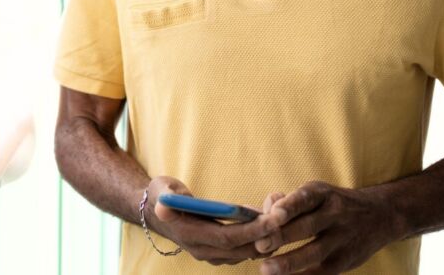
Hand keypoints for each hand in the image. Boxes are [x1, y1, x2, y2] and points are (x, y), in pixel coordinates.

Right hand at [145, 176, 282, 265]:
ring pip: (246, 252)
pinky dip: (260, 238)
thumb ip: (166, 198)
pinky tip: (270, 221)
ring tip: (283, 215)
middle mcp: (201, 250)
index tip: (273, 219)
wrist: (156, 212)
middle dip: (266, 235)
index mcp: (189, 234)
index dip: (251, 230)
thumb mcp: (161, 189)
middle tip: (287, 218)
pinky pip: (244, 250)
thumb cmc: (162, 195)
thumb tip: (163, 206)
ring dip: (267, 238)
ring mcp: (210, 254)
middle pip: (241, 249)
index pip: (226, 238)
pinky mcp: (218, 253)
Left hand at [251, 181, 405, 274]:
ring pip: (314, 252)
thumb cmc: (333, 204)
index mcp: (323, 194)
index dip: (289, 206)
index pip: (305, 198)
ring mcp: (342, 239)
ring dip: (288, 262)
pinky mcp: (345, 261)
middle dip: (281, 237)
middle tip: (259, 245)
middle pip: (306, 227)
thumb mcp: (317, 193)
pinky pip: (322, 272)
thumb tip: (267, 210)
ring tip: (266, 269)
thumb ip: (289, 201)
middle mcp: (335, 215)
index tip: (273, 215)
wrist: (379, 216)